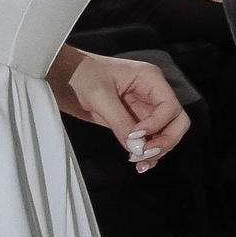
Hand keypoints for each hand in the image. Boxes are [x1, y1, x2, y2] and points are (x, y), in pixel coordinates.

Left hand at [52, 48, 190, 172]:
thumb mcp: (99, 96)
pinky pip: (148, 138)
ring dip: (157, 149)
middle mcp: (151, 93)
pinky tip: (137, 161)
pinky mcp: (131, 120)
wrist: (59, 74)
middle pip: (176, 121)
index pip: (169, 106)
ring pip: (165, 132)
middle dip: (166, 140)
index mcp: (150, 79)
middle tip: (145, 154)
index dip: (157, 124)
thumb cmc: (78, 74)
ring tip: (140, 163)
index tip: (136, 136)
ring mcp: (142, 108)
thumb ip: (120, 122)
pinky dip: (146, 152)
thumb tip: (136, 147)